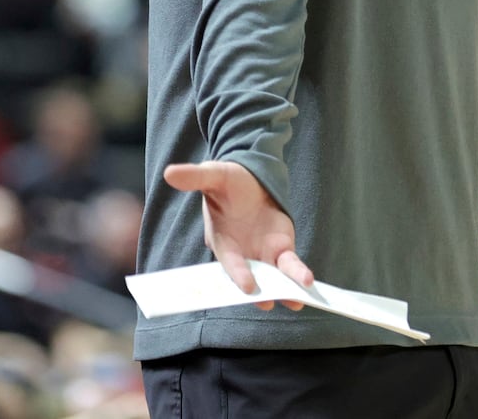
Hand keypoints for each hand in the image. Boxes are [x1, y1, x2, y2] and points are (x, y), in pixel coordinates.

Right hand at [163, 160, 314, 311]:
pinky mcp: (281, 248)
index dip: (238, 272)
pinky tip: (307, 283)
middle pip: (251, 277)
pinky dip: (298, 273)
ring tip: (296, 302)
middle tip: (267, 304)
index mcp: (223, 241)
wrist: (251, 179)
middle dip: (259, 292)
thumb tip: (170, 173)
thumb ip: (195, 177)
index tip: (247, 286)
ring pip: (273, 276)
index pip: (230, 261)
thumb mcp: (213, 175)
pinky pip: (290, 265)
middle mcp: (242, 253)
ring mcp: (262, 254)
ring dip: (284, 290)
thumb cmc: (228, 181)